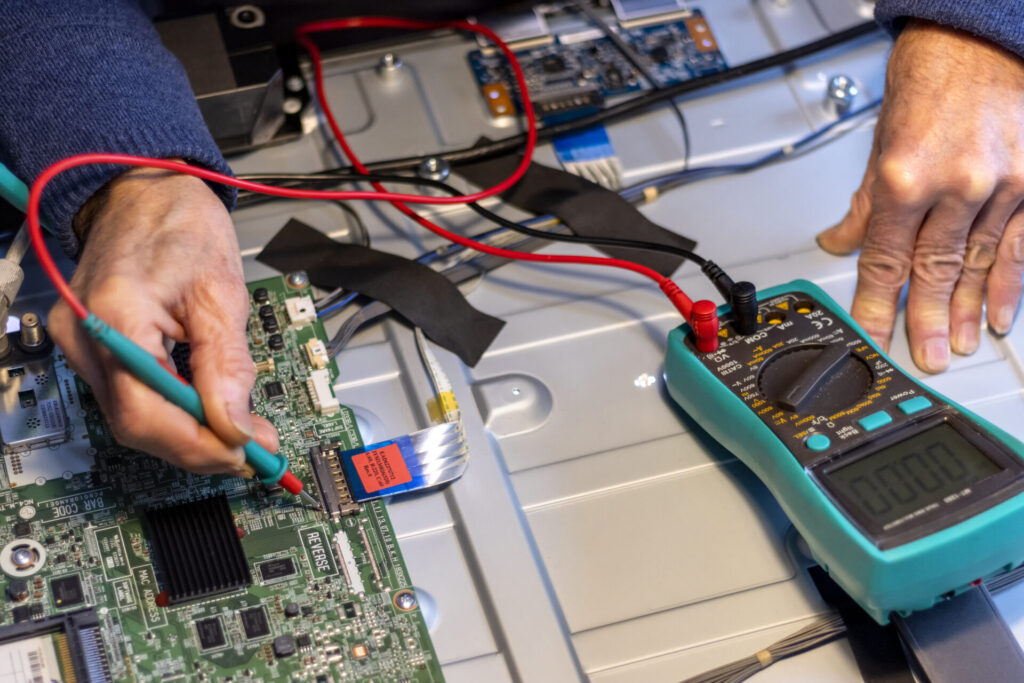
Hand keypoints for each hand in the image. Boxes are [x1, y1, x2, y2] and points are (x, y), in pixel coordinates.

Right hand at [48, 166, 277, 473]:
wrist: (143, 193)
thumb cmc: (181, 225)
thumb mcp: (222, 292)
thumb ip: (228, 365)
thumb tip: (237, 427)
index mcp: (117, 313)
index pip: (146, 410)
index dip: (197, 444)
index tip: (246, 454)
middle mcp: (87, 334)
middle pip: (135, 423)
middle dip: (199, 446)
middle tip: (254, 452)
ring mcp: (82, 342)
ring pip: (132, 417)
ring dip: (188, 435)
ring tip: (239, 434)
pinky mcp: (91, 346)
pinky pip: (130, 397)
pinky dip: (171, 413)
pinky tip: (206, 413)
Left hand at [818, 20, 1023, 372]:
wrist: (978, 36)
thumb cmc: (928, 79)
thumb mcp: (880, 142)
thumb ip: (865, 202)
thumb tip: (841, 241)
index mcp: (904, 178)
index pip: (885, 261)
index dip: (876, 306)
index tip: (872, 335)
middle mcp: (955, 185)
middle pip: (934, 271)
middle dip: (927, 320)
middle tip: (926, 356)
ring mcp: (1002, 186)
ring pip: (979, 264)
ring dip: (970, 310)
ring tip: (961, 344)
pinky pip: (1021, 245)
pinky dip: (1011, 283)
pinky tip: (1003, 313)